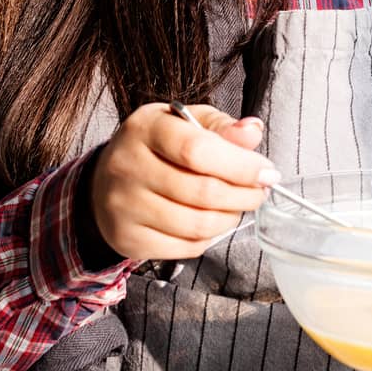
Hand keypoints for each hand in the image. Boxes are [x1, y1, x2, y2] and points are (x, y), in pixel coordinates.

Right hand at [89, 103, 279, 263]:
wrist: (105, 182)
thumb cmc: (156, 147)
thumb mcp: (185, 123)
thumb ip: (221, 127)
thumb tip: (252, 132)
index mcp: (145, 128)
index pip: (197, 150)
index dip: (240, 165)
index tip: (267, 172)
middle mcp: (128, 166)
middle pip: (202, 192)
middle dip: (244, 195)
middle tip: (259, 191)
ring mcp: (124, 207)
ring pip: (197, 224)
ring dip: (230, 217)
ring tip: (237, 206)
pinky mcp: (129, 239)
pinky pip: (186, 247)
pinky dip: (210, 237)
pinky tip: (212, 221)